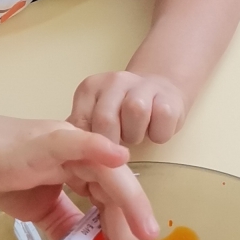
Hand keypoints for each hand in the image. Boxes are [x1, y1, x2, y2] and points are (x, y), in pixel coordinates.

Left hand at [69, 71, 187, 147]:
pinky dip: (158, 135)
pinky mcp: (170, 98)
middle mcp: (115, 81)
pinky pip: (161, 122)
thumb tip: (69, 158)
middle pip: (106, 118)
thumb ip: (81, 132)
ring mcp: (144, 85)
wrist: (158, 90)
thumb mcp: (95, 118)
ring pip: (135, 112)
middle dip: (111, 142)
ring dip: (135, 134)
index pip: (80, 122)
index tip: (94, 156)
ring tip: (135, 135)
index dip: (88, 146)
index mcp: (91, 87)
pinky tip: (154, 131)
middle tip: (116, 150)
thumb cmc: (121, 112)